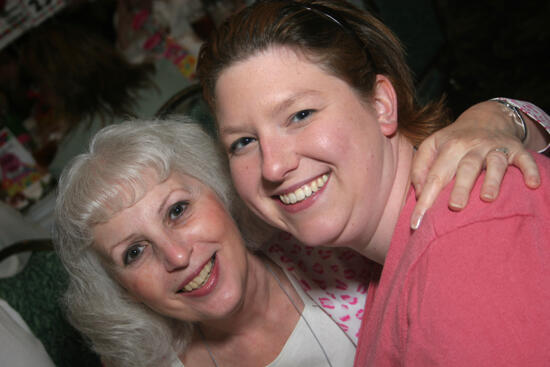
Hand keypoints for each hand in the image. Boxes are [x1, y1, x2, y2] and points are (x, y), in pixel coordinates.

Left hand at [410, 100, 540, 228]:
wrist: (485, 118)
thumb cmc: (453, 140)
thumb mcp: (431, 146)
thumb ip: (420, 167)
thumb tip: (419, 192)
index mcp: (449, 147)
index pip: (435, 176)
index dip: (425, 200)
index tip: (416, 223)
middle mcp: (472, 146)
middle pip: (466, 167)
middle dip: (460, 187)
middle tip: (455, 207)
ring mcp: (495, 147)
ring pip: (494, 163)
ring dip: (492, 180)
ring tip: (488, 198)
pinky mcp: (516, 149)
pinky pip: (525, 159)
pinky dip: (530, 170)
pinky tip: (533, 184)